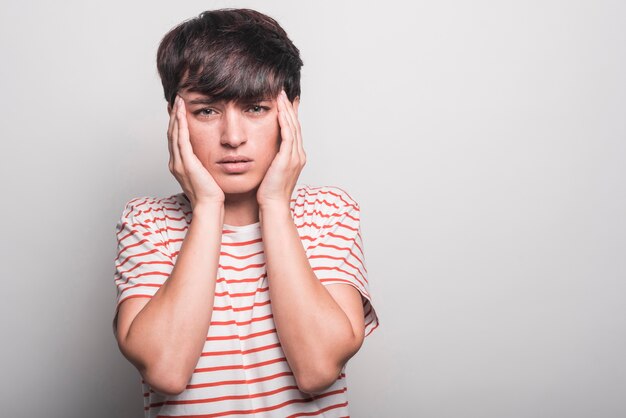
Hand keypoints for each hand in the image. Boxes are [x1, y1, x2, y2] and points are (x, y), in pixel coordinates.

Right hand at [168, 95, 224, 209]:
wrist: (209, 206)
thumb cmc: (211, 194)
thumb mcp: (206, 175)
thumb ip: (203, 164)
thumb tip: (209, 156)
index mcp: (180, 165)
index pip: (176, 140)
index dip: (176, 124)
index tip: (178, 110)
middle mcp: (176, 162)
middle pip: (171, 134)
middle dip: (173, 116)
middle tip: (175, 100)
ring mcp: (179, 163)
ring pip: (174, 134)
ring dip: (175, 116)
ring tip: (178, 101)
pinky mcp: (186, 163)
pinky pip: (181, 140)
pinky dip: (180, 125)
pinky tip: (181, 114)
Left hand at [257, 90, 305, 208]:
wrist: (273, 205)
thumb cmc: (269, 192)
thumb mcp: (272, 170)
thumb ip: (272, 157)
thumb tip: (266, 149)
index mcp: (296, 157)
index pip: (294, 130)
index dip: (290, 115)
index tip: (285, 101)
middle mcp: (299, 155)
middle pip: (296, 125)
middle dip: (290, 108)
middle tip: (284, 92)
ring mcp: (295, 157)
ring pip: (293, 128)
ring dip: (287, 110)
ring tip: (281, 96)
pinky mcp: (287, 159)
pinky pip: (287, 136)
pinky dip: (284, 122)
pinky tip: (279, 111)